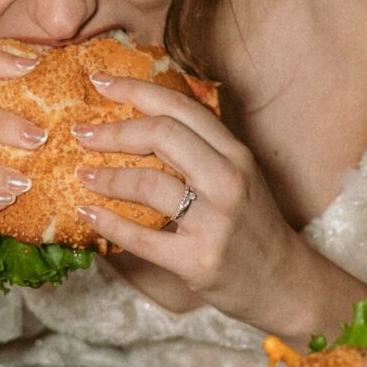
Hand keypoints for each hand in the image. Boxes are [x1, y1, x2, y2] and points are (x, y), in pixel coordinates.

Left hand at [73, 75, 319, 328]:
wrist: (285, 284)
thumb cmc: (253, 228)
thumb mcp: (239, 178)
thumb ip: (202, 150)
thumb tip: (141, 123)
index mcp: (237, 154)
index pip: (181, 107)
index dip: (136, 89)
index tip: (100, 81)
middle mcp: (229, 181)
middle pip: (163, 135)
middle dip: (114, 131)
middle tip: (82, 134)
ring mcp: (215, 222)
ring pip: (149, 184)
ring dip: (107, 177)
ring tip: (83, 175)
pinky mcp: (199, 260)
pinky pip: (142, 238)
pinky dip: (109, 224)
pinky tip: (88, 214)